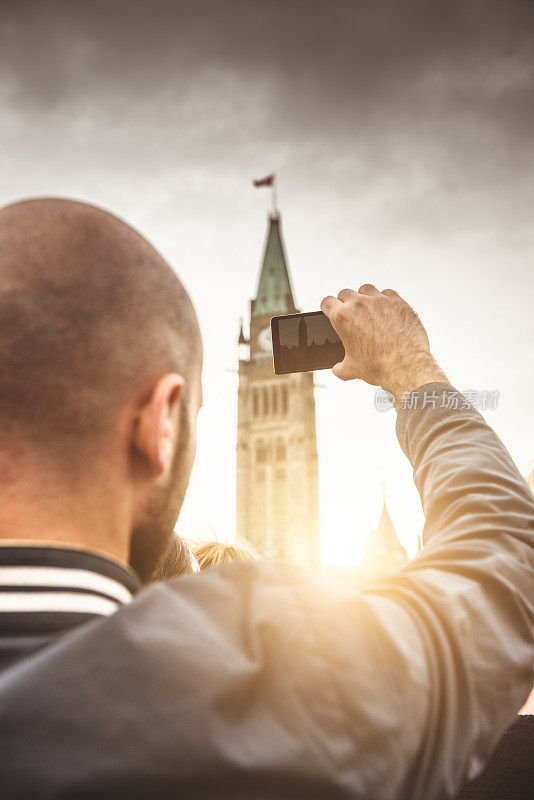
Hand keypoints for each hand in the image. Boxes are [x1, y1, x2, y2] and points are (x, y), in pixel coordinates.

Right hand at [320, 285, 446, 400]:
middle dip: (346, 303)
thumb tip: (338, 369)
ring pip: (366, 289)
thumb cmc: (378, 367)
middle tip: (351, 316)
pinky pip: (387, 293)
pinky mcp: (398, 302)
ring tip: (369, 311)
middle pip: (345, 293)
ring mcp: (380, 300)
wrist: (405, 366)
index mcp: (342, 317)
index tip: (332, 311)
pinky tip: (387, 312)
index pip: (327, 302)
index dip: (328, 308)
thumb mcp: (351, 370)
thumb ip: (340, 367)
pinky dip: (385, 300)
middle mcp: (359, 304)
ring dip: (365, 298)